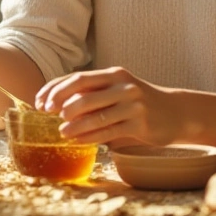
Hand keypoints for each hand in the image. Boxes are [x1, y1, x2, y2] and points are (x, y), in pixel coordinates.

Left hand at [36, 66, 178, 146]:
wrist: (175, 113)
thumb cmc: (138, 101)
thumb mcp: (118, 90)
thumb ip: (93, 92)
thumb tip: (56, 101)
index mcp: (114, 74)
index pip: (78, 78)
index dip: (56, 89)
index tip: (40, 101)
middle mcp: (124, 86)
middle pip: (84, 95)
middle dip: (62, 105)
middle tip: (48, 114)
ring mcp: (133, 106)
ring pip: (95, 116)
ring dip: (74, 125)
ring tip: (62, 132)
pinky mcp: (140, 125)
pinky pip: (109, 132)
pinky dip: (90, 137)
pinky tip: (77, 141)